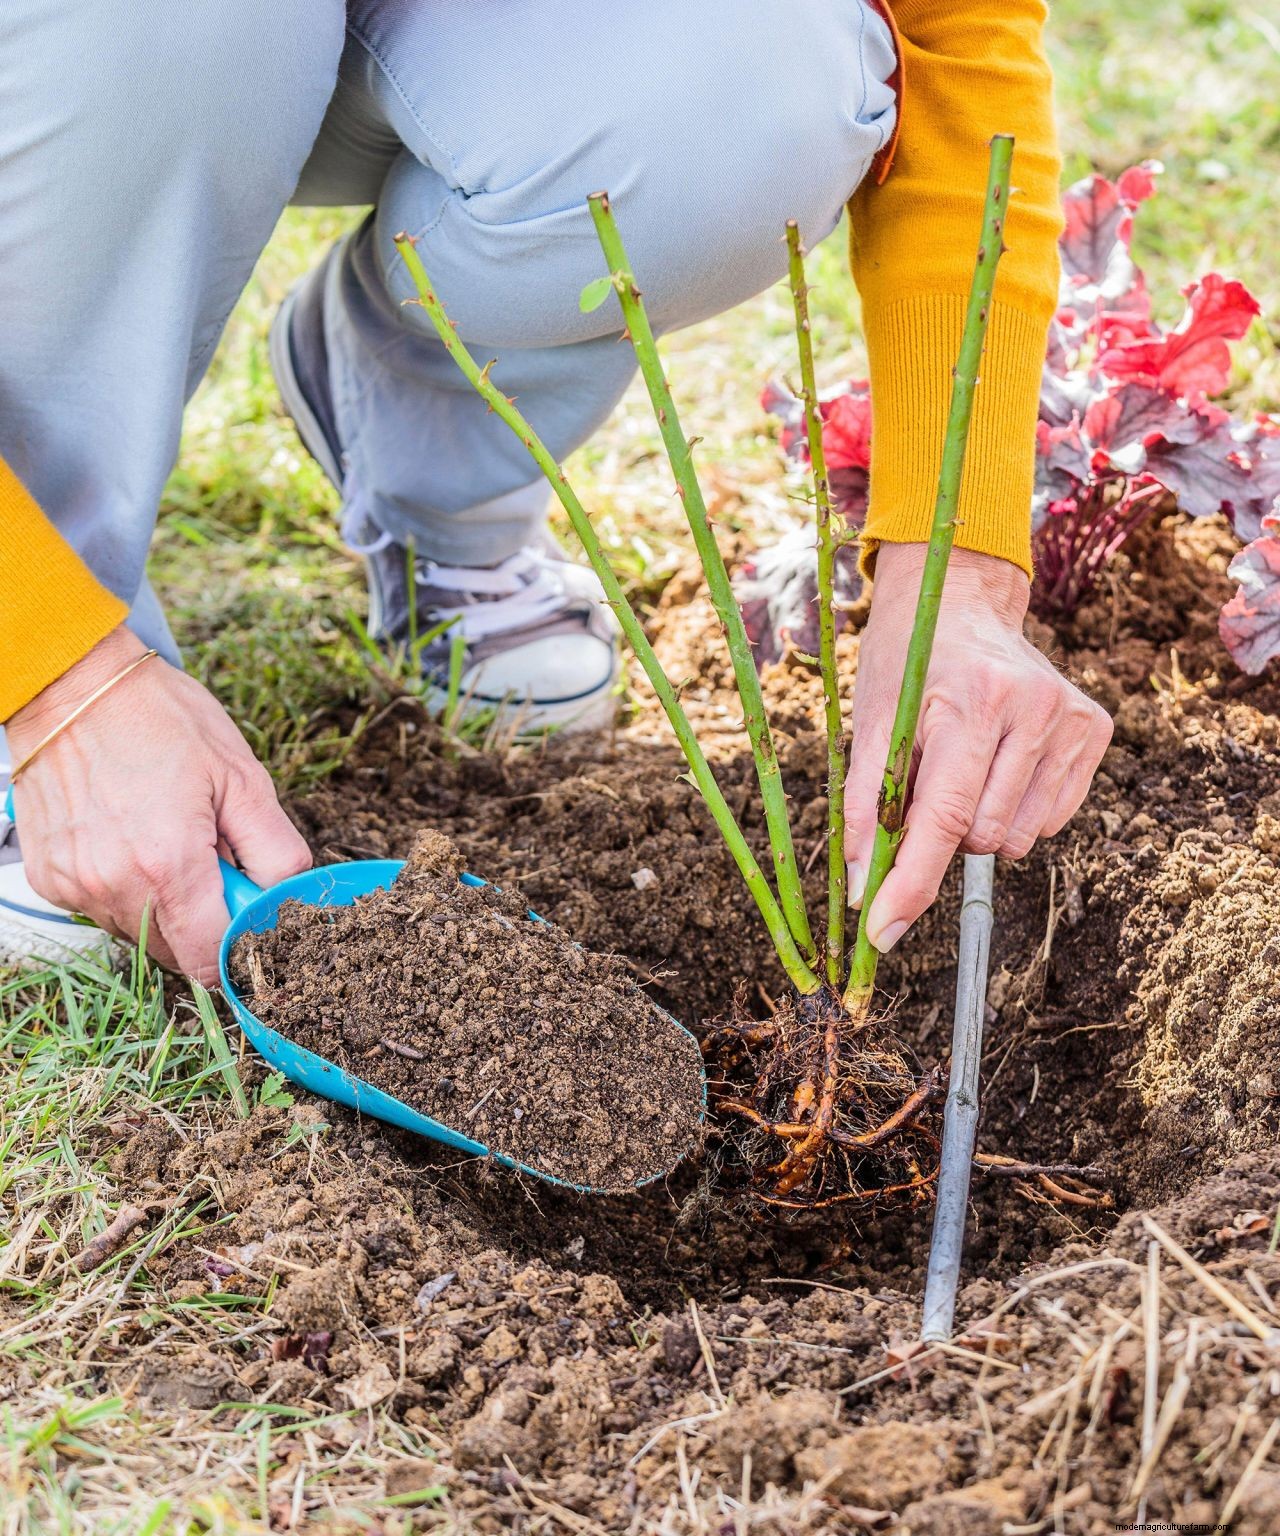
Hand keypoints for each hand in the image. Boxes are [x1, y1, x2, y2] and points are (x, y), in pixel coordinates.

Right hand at [7, 625, 311, 982]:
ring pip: (136, 932)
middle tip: (213, 861)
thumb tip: (288, 899)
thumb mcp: (243, 778)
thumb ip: (275, 851)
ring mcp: (75, 884)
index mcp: (168, 864)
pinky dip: (125, 889)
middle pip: (173, 951)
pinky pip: (100, 908)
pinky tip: (131, 839)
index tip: (250, 922)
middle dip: (204, 922)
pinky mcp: (50, 877)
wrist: (76, 685)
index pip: (208, 957)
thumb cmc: (161, 720)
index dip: (237, 948)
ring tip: (168, 839)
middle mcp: (113, 885)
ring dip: (164, 906)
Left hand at [844, 543, 1111, 952]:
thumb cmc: (908, 663)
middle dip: (942, 834)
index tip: (881, 934)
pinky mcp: (1095, 728)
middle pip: (980, 836)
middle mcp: (1031, 705)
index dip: (910, 883)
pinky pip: (1050, 821)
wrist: (962, 602)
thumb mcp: (871, 722)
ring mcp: (1071, 717)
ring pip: (1017, 838)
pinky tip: (1000, 766)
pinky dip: (1015, 812)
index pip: (943, 818)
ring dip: (979, 825)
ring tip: (964, 767)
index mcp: (970, 699)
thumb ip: (863, 806)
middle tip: (927, 784)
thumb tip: (860, 889)